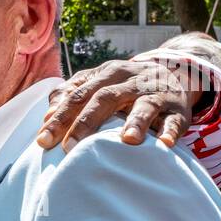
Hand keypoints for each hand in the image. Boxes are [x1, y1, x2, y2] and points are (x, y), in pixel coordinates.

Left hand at [38, 58, 191, 152]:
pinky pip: (175, 119)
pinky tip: (164, 143)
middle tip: (68, 147)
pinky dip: (170, 131)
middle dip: (85, 123)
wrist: (172, 73)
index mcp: (106, 74)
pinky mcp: (177, 108)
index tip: (42, 140)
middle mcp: (130, 80)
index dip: (60, 117)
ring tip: (127, 140)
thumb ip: (71, 96)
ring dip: (136, 122)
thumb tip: (46, 117)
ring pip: (144, 105)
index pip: (78, 95)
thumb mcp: (98, 84)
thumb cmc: (124, 86)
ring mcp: (155, 93)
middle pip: (105, 98)